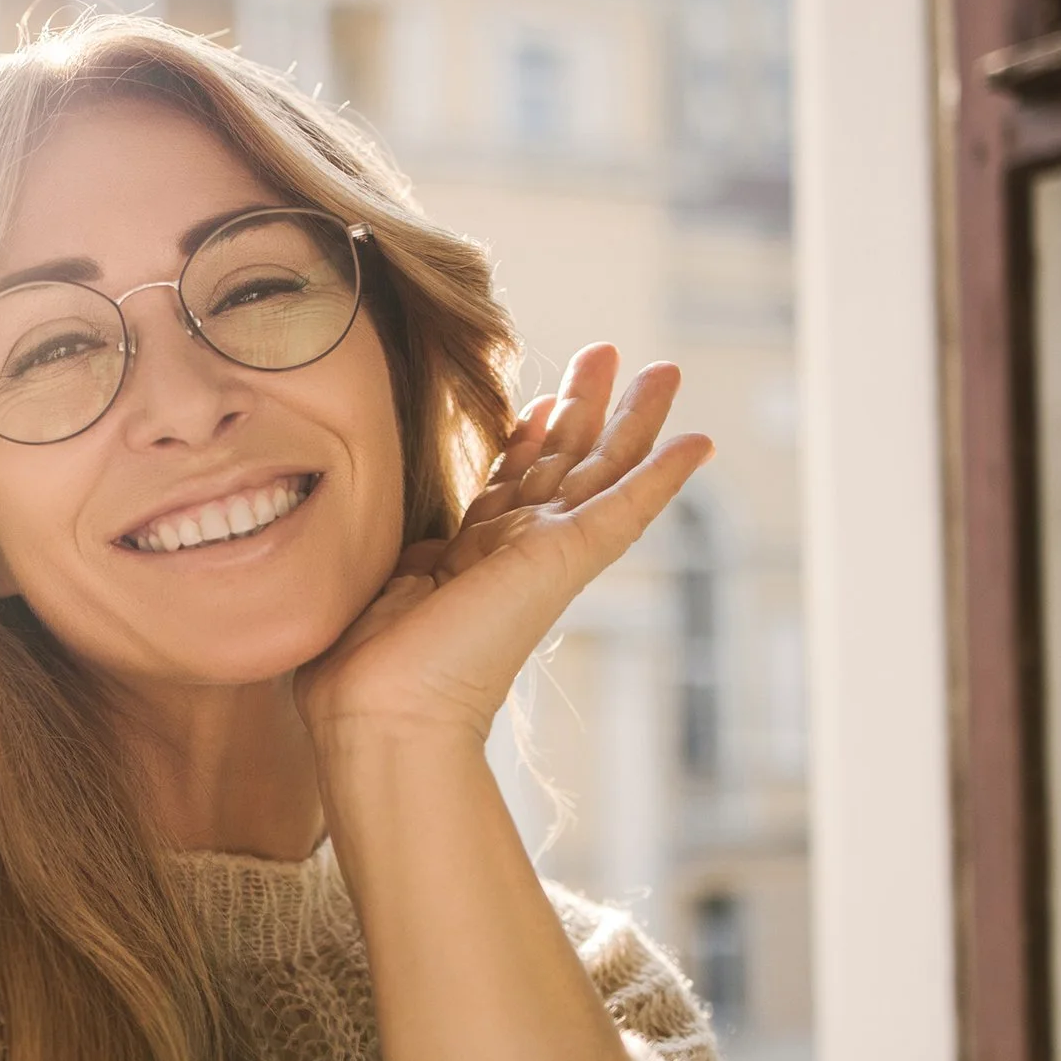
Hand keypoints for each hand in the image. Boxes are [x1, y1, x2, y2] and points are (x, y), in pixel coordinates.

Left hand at [296, 342, 713, 748]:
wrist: (381, 708)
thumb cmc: (361, 662)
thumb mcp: (381, 581)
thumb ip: (408, 553)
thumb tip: (413, 546)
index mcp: (468, 559)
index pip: (509, 485)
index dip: (527, 439)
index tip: (538, 402)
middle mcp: (513, 553)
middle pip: (563, 464)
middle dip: (585, 406)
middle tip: (609, 352)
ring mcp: (545, 555)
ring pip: (600, 472)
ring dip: (632, 419)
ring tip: (661, 368)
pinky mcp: (566, 560)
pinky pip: (626, 509)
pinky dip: (663, 476)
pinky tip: (699, 443)